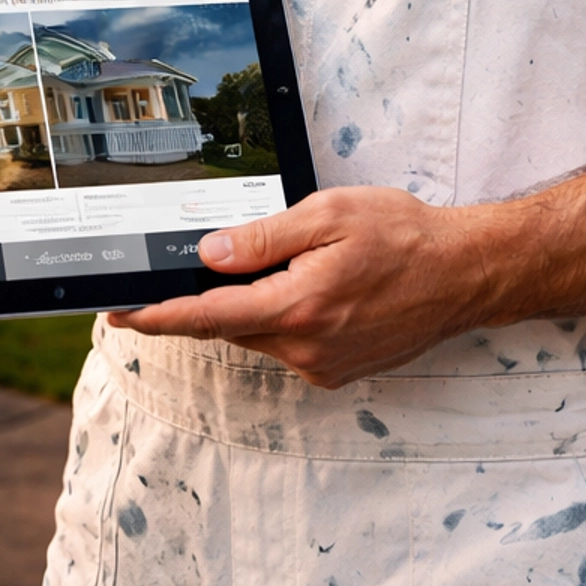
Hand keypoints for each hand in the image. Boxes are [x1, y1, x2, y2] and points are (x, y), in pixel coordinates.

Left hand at [108, 187, 484, 388]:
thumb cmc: (405, 236)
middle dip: (209, 299)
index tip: (121, 316)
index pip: (209, 317)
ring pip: (260, 334)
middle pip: (231, 326)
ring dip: (254, 305)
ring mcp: (324, 364)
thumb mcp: (329, 215)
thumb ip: (263, 238)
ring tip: (292, 265)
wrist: (464, 273)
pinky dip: (283, 317)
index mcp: (299, 306)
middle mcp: (308, 347)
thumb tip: (210, 254)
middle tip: (202, 268)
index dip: (159, 317)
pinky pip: (289, 344)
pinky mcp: (338, 370)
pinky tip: (314, 287)